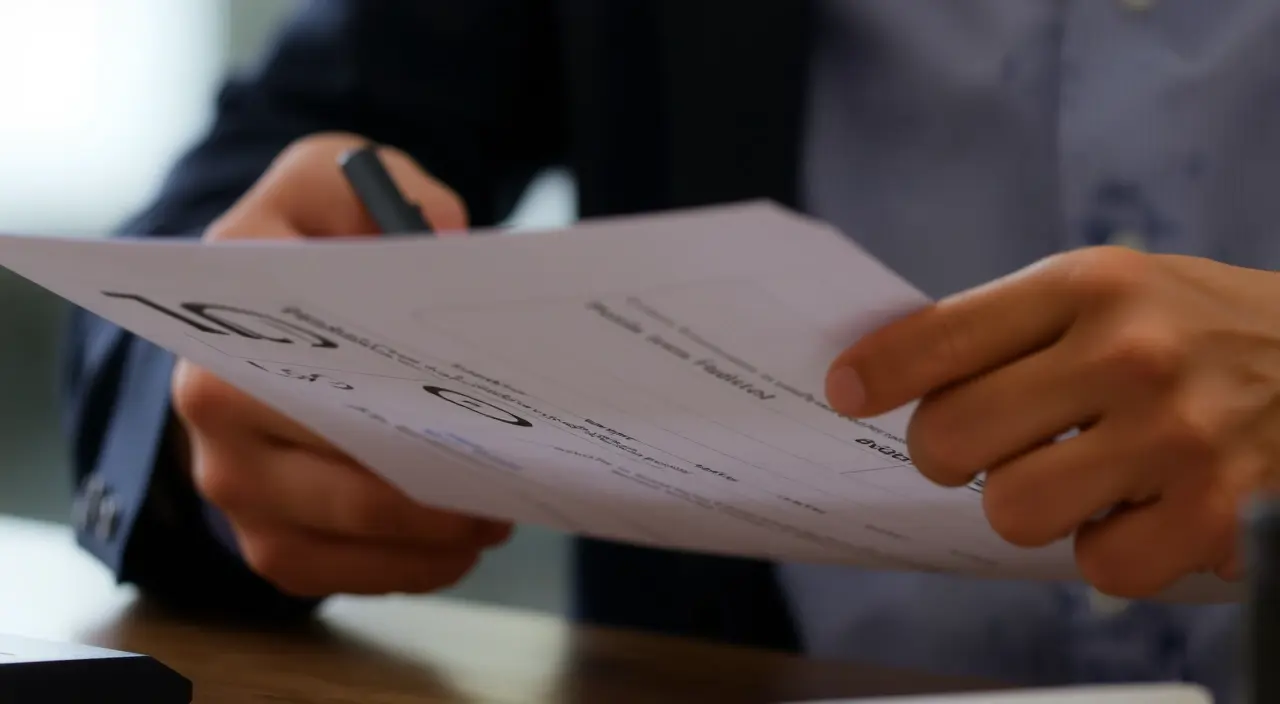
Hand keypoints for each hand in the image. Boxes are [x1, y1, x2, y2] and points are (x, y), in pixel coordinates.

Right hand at [171, 132, 510, 597]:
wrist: (267, 305)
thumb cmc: (308, 239)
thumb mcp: (334, 174)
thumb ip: (391, 185)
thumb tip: (447, 238)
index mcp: (224, 321)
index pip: (308, 377)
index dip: (397, 401)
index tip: (470, 404)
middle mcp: (212, 415)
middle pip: (339, 479)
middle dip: (433, 489)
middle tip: (508, 478)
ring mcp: (236, 487)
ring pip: (344, 536)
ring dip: (432, 538)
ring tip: (497, 513)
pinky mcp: (266, 539)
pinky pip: (341, 576)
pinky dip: (411, 567)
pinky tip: (464, 541)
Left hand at [825, 246, 1279, 596]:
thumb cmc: (1194, 329)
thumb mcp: (1109, 291)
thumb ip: (1010, 328)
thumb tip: (888, 377)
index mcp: (1088, 287)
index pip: (941, 336)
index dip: (876, 374)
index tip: (846, 392)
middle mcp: (1128, 353)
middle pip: (952, 439)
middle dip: (946, 454)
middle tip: (979, 448)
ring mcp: (1175, 434)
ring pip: (1011, 511)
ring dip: (1027, 505)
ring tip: (1071, 476)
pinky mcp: (1217, 512)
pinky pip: (1098, 567)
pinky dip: (1106, 551)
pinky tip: (1134, 510)